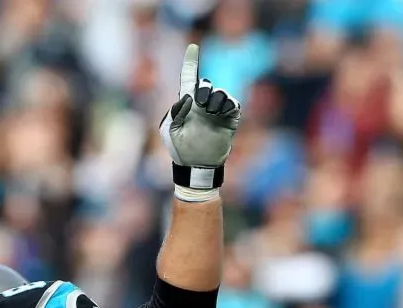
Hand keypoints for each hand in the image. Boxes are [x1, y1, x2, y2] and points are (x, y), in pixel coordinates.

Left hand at [159, 43, 241, 201]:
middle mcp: (202, 104)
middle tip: (201, 103)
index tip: (193, 47)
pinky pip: (233, 104)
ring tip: (210, 112)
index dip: (191, 62)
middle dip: (204, 90)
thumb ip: (175, 112)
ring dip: (215, 99)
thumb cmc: (179, 149)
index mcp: (187, 104)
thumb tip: (188, 97)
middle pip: (207, 84)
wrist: (197, 165)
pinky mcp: (229, 118)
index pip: (189, 78)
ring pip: (220, 93)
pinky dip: (227, 105)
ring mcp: (216, 111)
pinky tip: (219, 114)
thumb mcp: (169, 131)